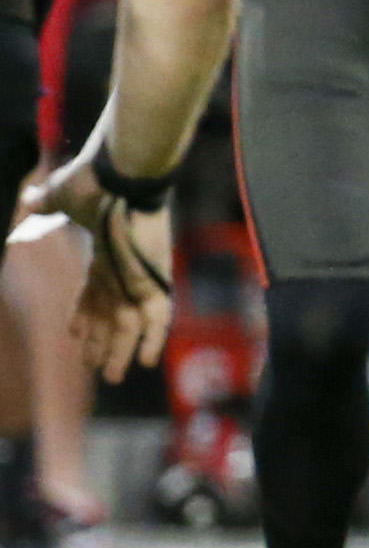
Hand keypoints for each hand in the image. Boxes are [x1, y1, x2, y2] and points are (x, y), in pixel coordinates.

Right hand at [21, 159, 172, 381]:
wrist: (121, 171)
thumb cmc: (93, 179)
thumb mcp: (62, 195)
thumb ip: (47, 203)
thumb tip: (30, 198)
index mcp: (102, 257)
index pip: (91, 294)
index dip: (83, 316)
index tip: (73, 336)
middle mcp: (122, 271)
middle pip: (110, 317)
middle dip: (101, 342)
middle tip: (93, 367)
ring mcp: (140, 276)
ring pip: (132, 324)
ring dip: (123, 350)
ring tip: (114, 376)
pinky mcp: (156, 277)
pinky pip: (159, 316)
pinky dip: (154, 338)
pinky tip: (148, 361)